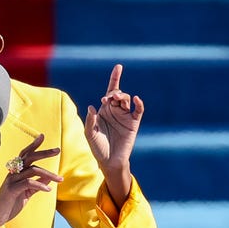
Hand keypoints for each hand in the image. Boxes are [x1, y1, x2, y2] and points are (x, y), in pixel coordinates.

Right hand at [0, 134, 61, 227]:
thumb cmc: (10, 204)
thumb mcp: (26, 193)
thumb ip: (37, 184)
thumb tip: (49, 177)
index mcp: (16, 172)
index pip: (25, 154)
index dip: (33, 145)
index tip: (42, 136)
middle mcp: (13, 173)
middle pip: (29, 157)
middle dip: (44, 152)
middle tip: (57, 150)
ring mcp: (11, 180)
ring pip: (32, 170)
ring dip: (49, 174)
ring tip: (59, 179)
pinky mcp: (11, 189)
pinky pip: (28, 182)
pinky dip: (40, 185)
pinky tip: (48, 189)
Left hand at [84, 64, 142, 207]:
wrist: (109, 161)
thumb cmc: (97, 147)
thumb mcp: (89, 133)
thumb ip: (90, 121)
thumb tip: (92, 107)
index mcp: (103, 110)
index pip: (109, 92)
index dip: (115, 79)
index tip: (119, 67)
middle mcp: (115, 111)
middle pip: (118, 94)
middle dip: (114, 92)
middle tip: (109, 98)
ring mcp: (125, 116)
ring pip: (127, 100)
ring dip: (122, 96)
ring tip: (117, 99)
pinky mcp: (133, 124)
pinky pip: (138, 111)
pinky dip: (139, 104)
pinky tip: (136, 99)